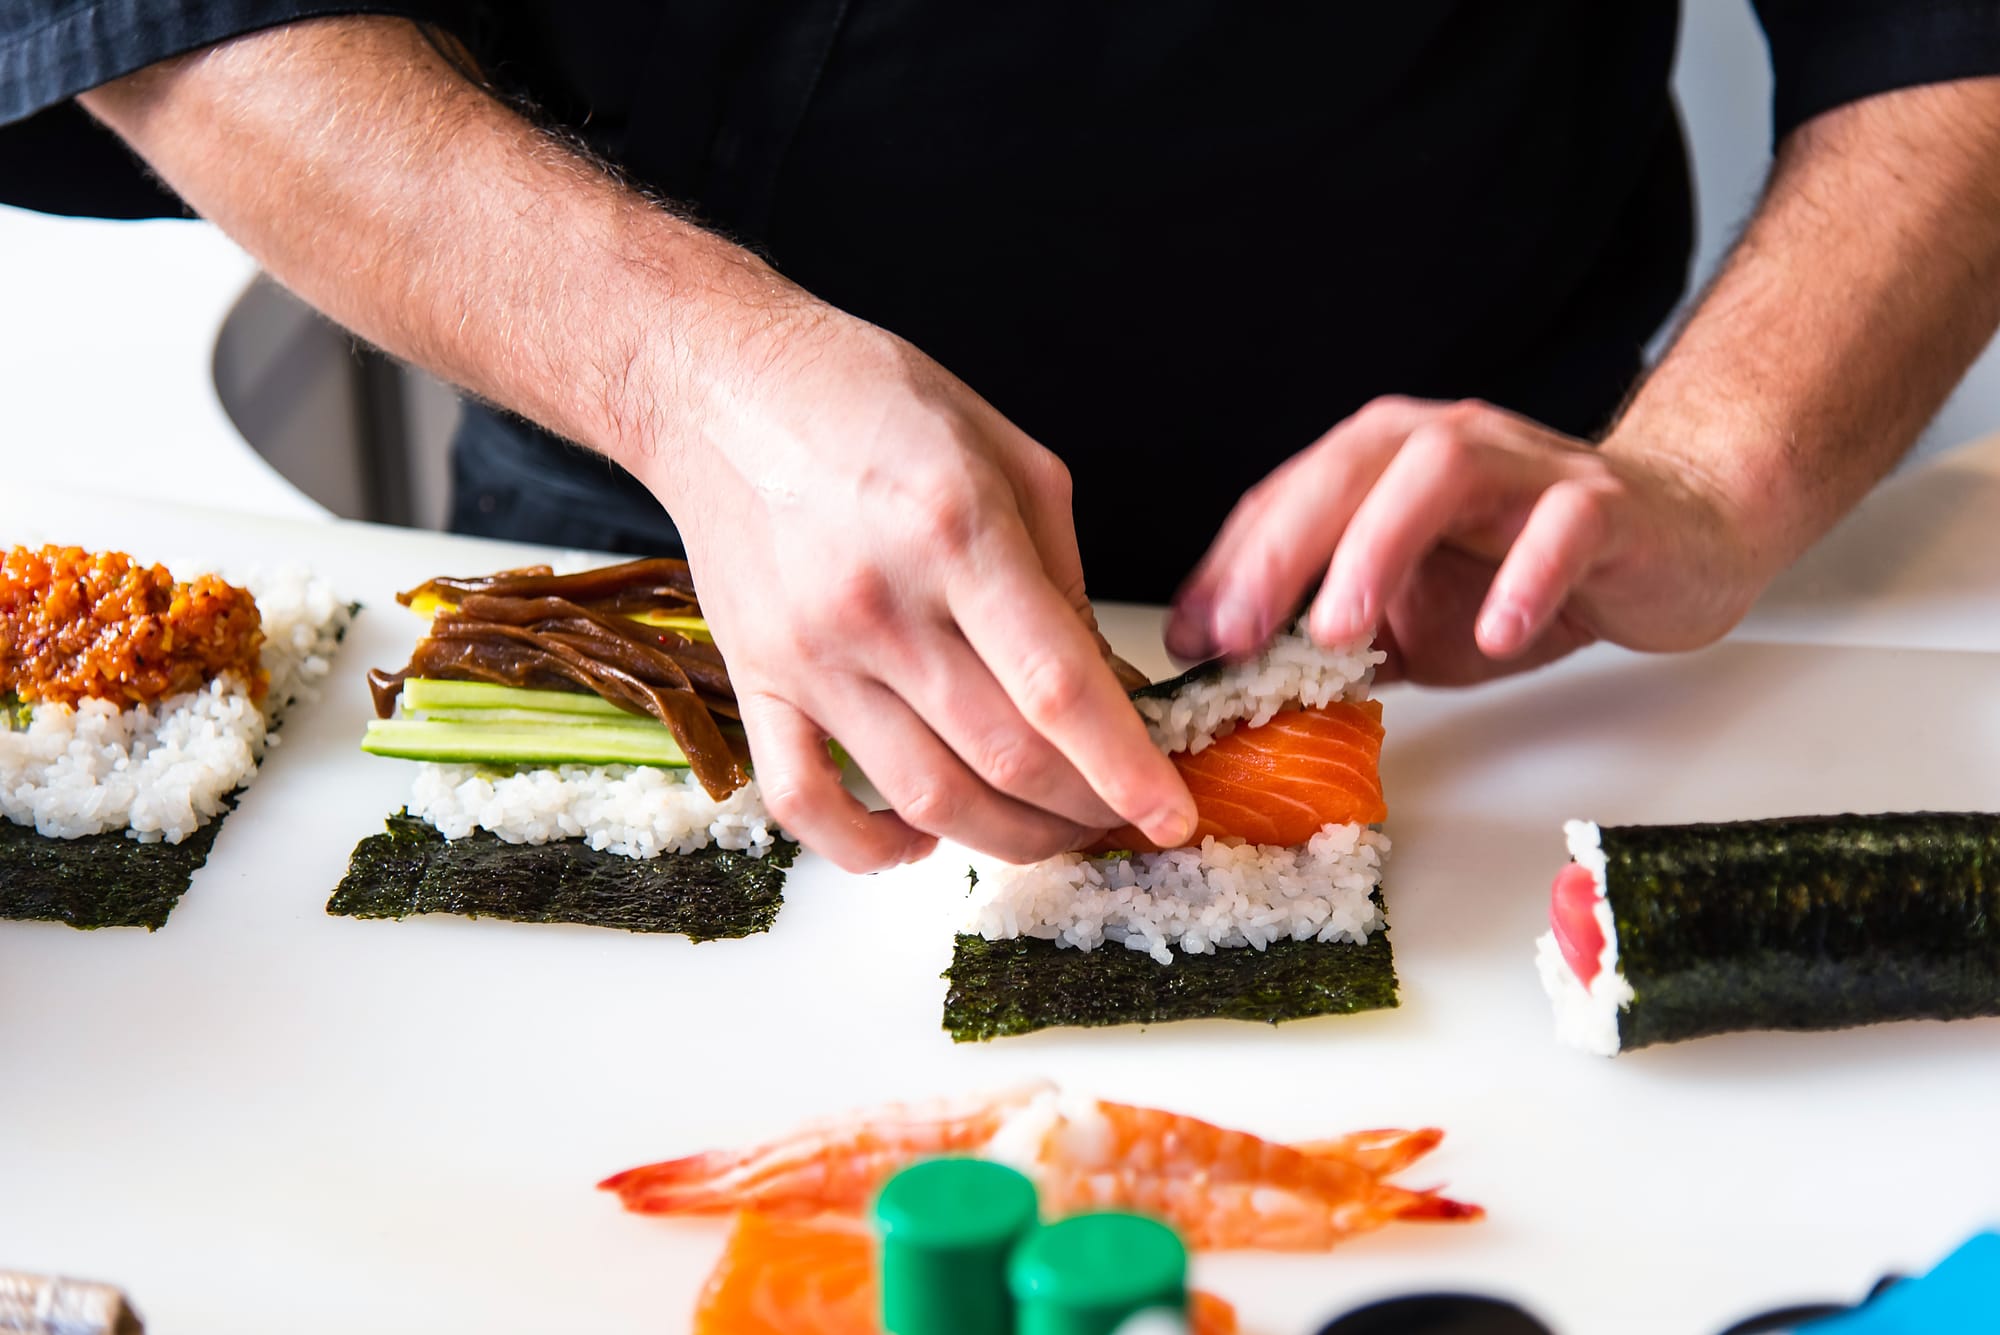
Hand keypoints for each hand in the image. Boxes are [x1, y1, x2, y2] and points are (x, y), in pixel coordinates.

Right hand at [647, 301, 1195, 870]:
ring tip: (1048, 830)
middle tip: (1120, 814)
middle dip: (1085, 809)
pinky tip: (920, 840)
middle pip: (1005, 757)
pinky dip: (868, 849)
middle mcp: (880, 603)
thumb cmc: (871, 404)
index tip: (1171, 814)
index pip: (1060, 688)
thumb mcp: (1010, 455)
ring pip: (925, 797)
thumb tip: (1103, 688)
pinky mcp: (755, 682)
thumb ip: (1061, 577)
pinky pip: (805, 803)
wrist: (724, 389)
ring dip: (1005, 837)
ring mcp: (811, 654)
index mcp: (956, 530)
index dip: (1126, 768)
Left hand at [1165, 396, 1765, 685]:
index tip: (1188, 638)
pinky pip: (1562, 526)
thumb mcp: (1408, 617)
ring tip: (1342, 630)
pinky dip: (1524, 577)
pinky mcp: (1606, 506)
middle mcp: (1445, 447)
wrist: (1674, 537)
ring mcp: (1526, 470)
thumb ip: (1327, 636)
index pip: (1288, 499)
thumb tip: (1230, 676)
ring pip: (1437, 474)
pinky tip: (1495, 634)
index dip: (1230, 566)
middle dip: (1280, 550)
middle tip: (1239, 633)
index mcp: (1383, 466)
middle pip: (1345, 469)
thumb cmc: (1526, 572)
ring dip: (1378, 547)